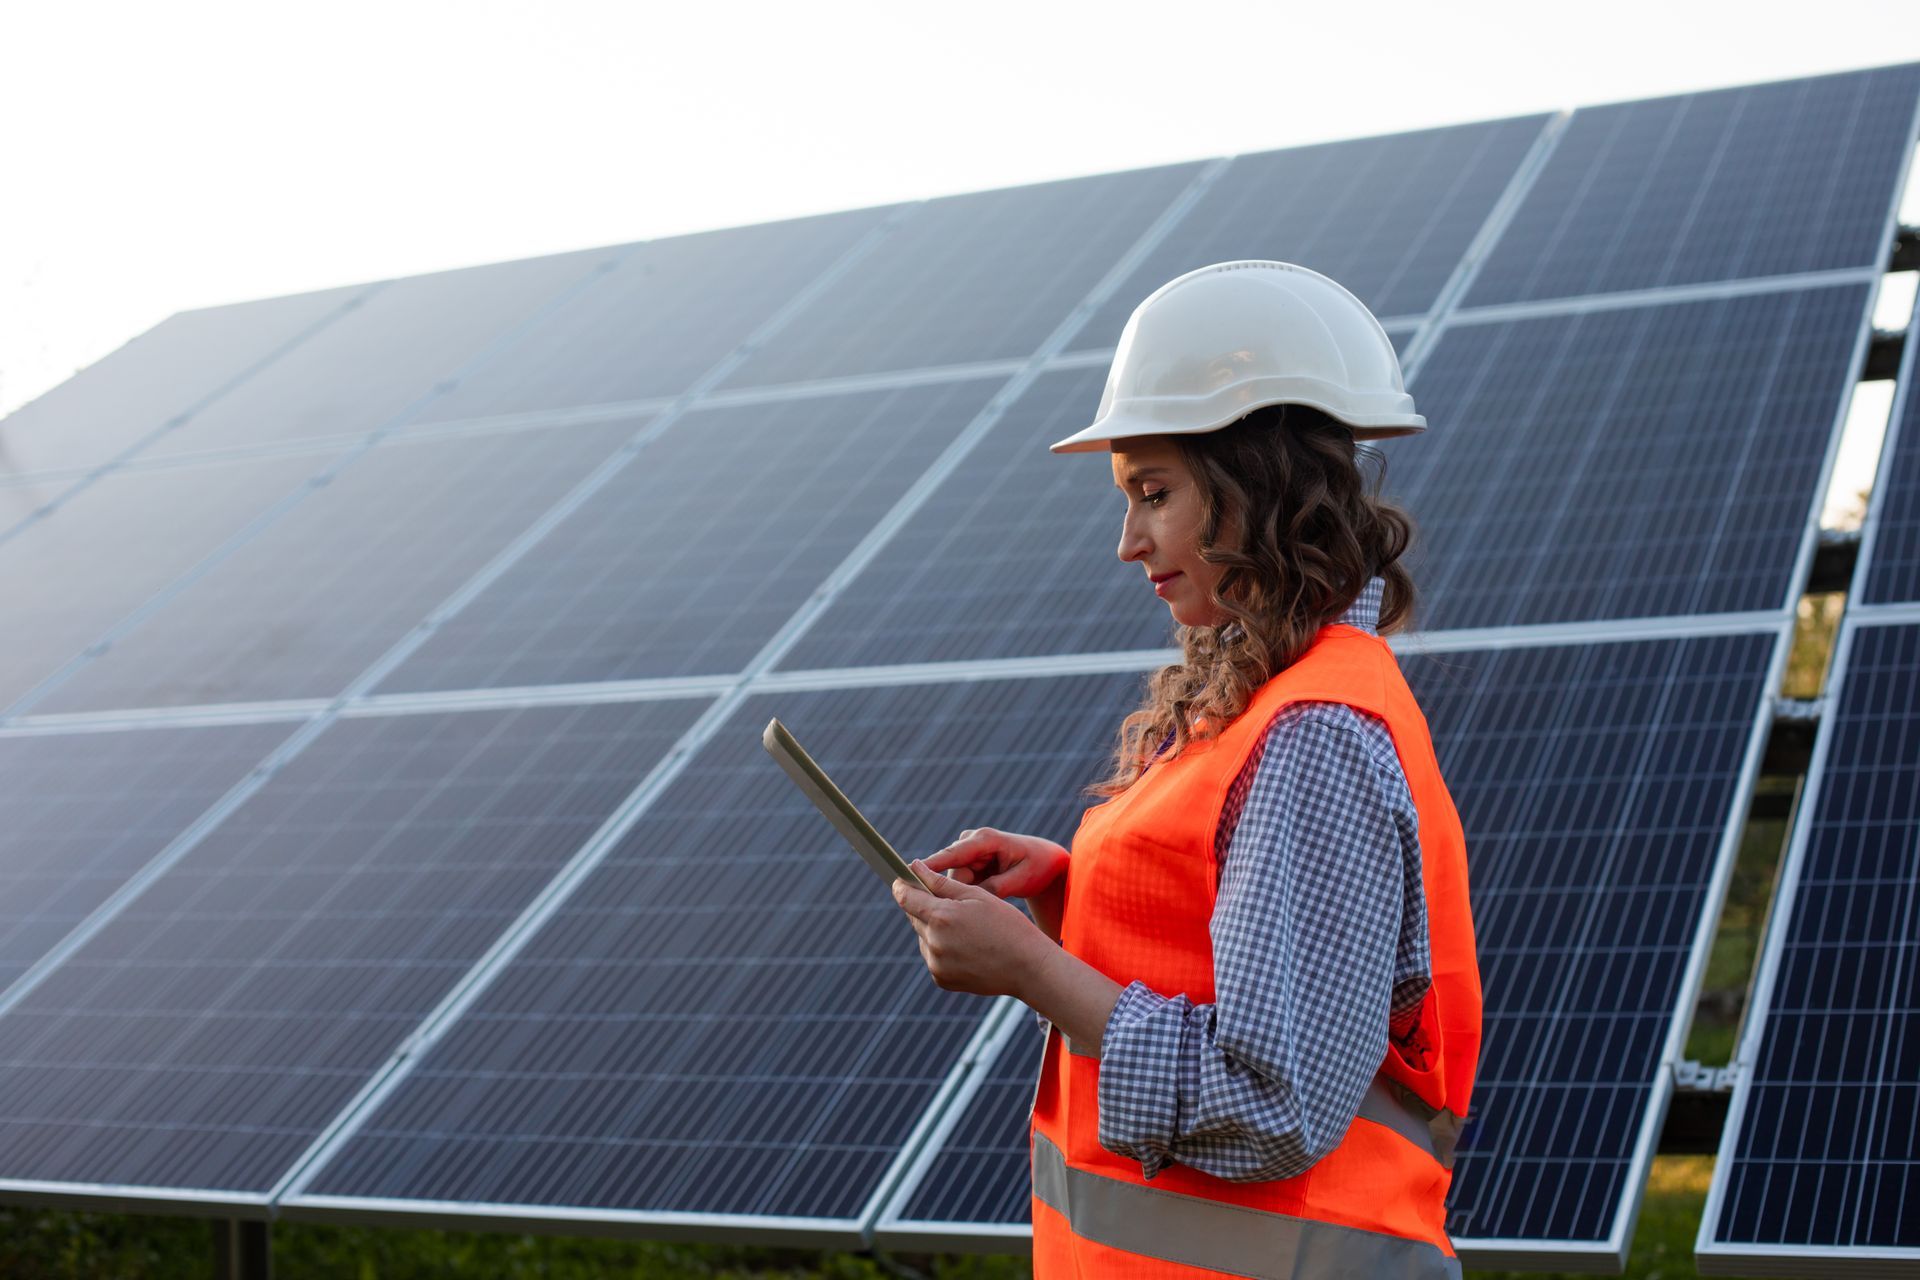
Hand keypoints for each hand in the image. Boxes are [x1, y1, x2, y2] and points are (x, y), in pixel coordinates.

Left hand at [891, 859, 1048, 997]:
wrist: (1028, 967)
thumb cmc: (1007, 925)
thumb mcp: (977, 895)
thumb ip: (941, 882)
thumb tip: (915, 867)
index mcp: (941, 916)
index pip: (905, 897)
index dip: (902, 886)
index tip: (902, 880)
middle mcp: (933, 942)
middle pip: (914, 917)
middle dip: (925, 907)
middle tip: (951, 905)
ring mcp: (936, 963)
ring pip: (924, 937)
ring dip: (934, 929)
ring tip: (965, 929)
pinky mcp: (941, 979)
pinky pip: (933, 956)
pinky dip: (942, 949)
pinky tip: (966, 946)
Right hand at [923, 827, 1067, 899]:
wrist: (1046, 861)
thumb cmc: (1038, 866)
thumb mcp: (1021, 879)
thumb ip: (996, 887)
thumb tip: (972, 899)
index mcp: (986, 839)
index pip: (953, 854)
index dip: (931, 866)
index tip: (911, 876)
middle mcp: (973, 841)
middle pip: (951, 871)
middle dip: (958, 892)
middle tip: (970, 913)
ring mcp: (970, 851)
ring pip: (954, 879)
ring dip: (965, 894)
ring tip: (986, 906)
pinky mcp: (970, 862)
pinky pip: (960, 882)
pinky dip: (968, 893)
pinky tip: (984, 902)